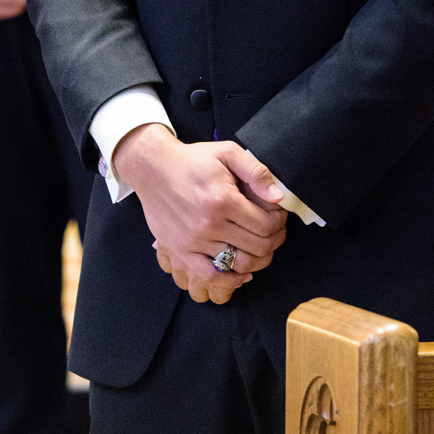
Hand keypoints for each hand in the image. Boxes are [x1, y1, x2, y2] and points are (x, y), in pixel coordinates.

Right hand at [115, 125, 288, 297]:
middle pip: (256, 247)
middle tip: (276, 234)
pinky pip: (208, 275)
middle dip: (274, 242)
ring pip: (237, 264)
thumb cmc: (193, 160)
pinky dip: (229, 280)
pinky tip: (241, 273)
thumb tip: (278, 196)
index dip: (280, 223)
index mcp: (223, 200)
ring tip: (263, 251)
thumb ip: (257, 172)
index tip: (279, 217)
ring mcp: (192, 241)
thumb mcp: (229, 153)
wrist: (153, 169)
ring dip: (258, 261)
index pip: (266, 225)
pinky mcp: (178, 250)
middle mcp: (208, 224)